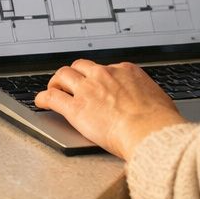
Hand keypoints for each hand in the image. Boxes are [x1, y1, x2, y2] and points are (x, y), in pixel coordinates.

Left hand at [34, 59, 184, 159]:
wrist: (151, 132)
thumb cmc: (159, 122)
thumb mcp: (157, 98)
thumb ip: (143, 95)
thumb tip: (147, 102)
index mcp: (125, 71)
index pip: (104, 68)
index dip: (96, 77)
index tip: (94, 83)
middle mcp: (104, 75)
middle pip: (80, 67)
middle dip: (74, 75)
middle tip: (69, 84)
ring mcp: (87, 89)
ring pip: (62, 76)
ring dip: (56, 83)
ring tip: (53, 90)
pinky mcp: (75, 107)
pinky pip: (51, 97)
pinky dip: (43, 98)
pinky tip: (40, 102)